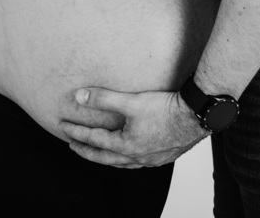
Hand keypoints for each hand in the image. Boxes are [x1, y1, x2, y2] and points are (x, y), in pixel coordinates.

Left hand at [57, 87, 207, 167]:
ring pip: (122, 163)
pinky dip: (125, 159)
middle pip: (104, 158)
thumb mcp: (131, 101)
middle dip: (86, 151)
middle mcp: (137, 157)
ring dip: (106, 157)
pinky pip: (137, 162)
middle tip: (73, 145)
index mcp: (126, 146)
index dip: (76, 132)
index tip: (63, 127)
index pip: (94, 140)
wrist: (196, 115)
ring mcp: (151, 159)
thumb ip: (103, 99)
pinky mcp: (163, 156)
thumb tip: (79, 96)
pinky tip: (128, 153)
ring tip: (97, 152)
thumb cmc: (166, 108)